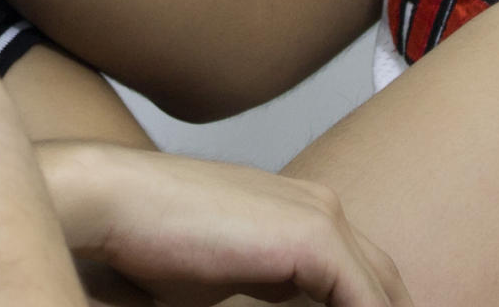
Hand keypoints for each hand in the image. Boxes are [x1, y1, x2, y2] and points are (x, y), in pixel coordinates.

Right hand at [39, 142, 413, 306]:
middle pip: (384, 283)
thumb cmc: (150, 242)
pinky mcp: (315, 239)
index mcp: (301, 213)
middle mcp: (321, 208)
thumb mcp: (225, 282)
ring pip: (381, 293)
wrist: (114, 202)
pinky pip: (367, 303)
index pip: (363, 277)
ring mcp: (322, 218)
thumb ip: (267, 295)